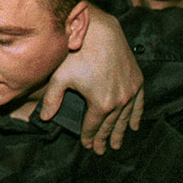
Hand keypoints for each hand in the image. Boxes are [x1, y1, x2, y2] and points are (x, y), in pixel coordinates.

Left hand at [43, 5, 143, 153]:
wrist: (100, 32)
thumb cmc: (77, 54)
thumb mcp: (60, 77)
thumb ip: (52, 99)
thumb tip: (44, 118)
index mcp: (101, 104)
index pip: (94, 126)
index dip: (89, 137)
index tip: (87, 145)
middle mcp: (119, 100)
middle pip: (110, 125)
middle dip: (104, 138)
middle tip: (101, 150)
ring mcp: (131, 90)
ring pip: (125, 117)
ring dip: (121, 132)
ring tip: (117, 144)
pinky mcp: (137, 80)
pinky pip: (139, 103)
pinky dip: (136, 116)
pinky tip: (134, 126)